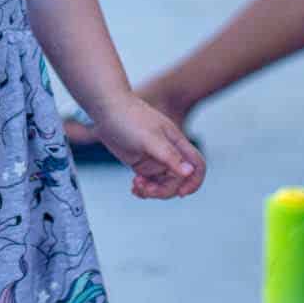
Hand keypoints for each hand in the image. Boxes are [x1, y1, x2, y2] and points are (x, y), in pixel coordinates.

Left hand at [86, 95, 205, 200]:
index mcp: (176, 143)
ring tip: (136, 185)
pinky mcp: (142, 163)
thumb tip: (189, 172)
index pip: (197, 165)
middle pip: (178, 181)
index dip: (194, 182)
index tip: (181, 193)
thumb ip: (169, 156)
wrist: (106, 109)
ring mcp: (155, 159)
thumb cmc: (128, 118)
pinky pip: (150, 182)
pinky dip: (144, 189)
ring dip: (152, 191)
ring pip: (163, 184)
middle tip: (145, 188)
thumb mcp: (150, 138)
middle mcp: (168, 152)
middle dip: (164, 190)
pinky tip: (133, 187)